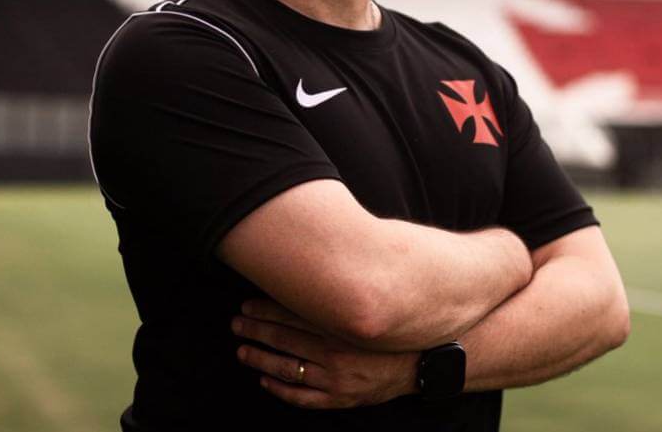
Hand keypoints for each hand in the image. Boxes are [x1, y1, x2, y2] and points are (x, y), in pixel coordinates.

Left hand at [232, 299, 418, 409]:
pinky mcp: (341, 398)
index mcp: (342, 325)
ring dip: (261, 359)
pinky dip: (282, 390)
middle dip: (256, 330)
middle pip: (285, 339)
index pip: (293, 314)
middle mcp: (336, 353)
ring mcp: (337, 379)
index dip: (266, 309)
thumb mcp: (373, 302)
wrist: (425, 361)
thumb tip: (321, 262)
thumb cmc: (397, 326)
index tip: (246, 303)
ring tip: (242, 351)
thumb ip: (346, 287)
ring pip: (288, 369)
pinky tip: (266, 381)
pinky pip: (304, 398)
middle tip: (236, 323)